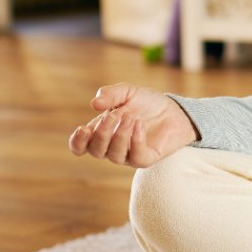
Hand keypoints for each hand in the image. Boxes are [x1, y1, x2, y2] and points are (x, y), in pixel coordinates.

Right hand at [67, 83, 198, 167]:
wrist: (173, 109)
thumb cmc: (146, 103)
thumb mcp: (127, 92)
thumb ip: (110, 94)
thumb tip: (94, 104)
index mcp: (102, 132)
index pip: (81, 147)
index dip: (77, 142)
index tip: (82, 129)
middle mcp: (112, 147)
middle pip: (96, 151)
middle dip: (101, 134)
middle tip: (113, 116)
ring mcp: (129, 155)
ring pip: (115, 155)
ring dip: (120, 136)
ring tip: (131, 117)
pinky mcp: (146, 159)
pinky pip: (137, 157)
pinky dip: (136, 140)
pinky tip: (139, 125)